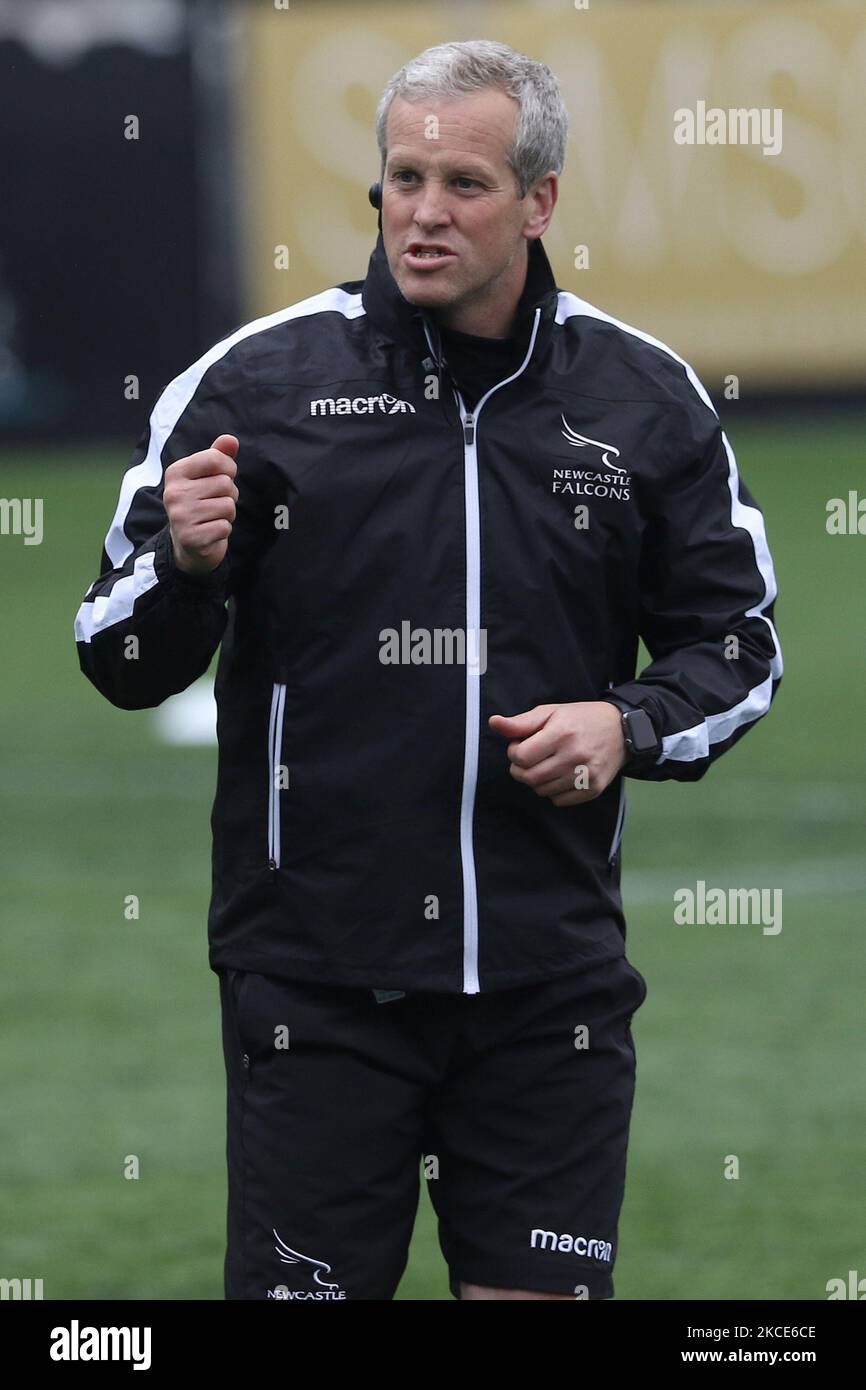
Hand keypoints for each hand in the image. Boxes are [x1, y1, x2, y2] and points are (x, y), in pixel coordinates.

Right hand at [164, 434, 239, 574]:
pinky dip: (224, 530)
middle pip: (225, 483)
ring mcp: (181, 516)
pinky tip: (211, 531)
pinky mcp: (191, 537)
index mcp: (176, 472)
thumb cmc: (201, 503)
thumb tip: (231, 440)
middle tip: (215, 503)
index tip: (224, 477)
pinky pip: (225, 527)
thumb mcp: (206, 476)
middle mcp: (174, 492)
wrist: (188, 544)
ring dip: (228, 514)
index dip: (229, 468)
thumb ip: (218, 456)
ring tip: (213, 516)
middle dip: (229, 495)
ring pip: (228, 505)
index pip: (215, 458)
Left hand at [488, 701, 626, 806]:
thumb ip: (521, 722)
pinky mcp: (593, 789)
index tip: (521, 745)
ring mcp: (585, 775)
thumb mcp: (551, 713)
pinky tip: (561, 775)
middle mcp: (574, 756)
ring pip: (542, 790)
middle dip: (521, 769)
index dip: (514, 752)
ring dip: (537, 780)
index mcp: (561, 733)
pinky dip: (554, 791)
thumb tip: (493, 723)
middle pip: (529, 777)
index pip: (521, 756)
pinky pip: (559, 801)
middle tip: (529, 758)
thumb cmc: (581, 719)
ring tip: (547, 764)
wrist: (622, 730)